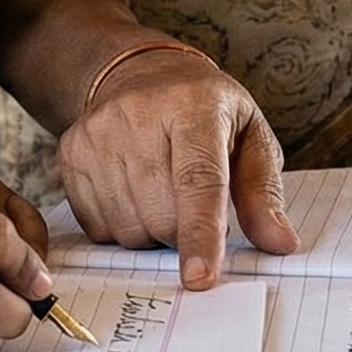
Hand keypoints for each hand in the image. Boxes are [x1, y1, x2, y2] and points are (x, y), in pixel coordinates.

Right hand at [57, 45, 296, 287]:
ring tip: (161, 194)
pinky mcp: (71, 152)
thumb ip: (263, 192)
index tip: (200, 278)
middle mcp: (139, 114)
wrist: (139, 73)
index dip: (200, 233)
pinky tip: (131, 193)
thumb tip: (280, 243)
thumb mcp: (249, 137)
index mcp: (194, 106)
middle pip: (162, 216)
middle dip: (183, 233)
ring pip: (129, 228)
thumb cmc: (205, 111)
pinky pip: (98, 226)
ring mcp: (98, 133)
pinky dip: (122, 225)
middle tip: (191, 206)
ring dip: (152, 232)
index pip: (198, 180)